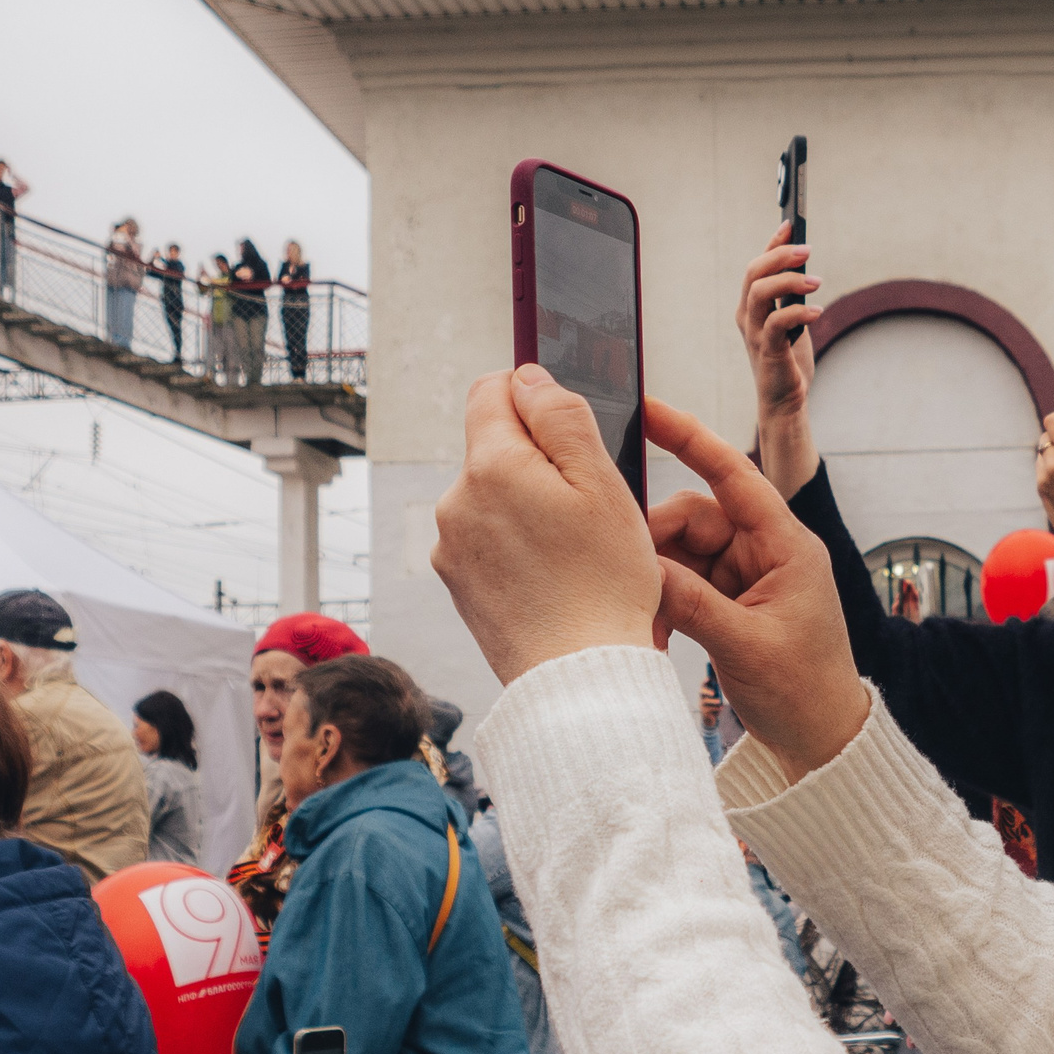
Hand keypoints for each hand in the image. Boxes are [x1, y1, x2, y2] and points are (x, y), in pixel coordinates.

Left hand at [431, 366, 661, 684]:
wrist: (579, 677)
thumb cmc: (604, 584)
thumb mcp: (603, 483)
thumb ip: (562, 416)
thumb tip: (528, 377)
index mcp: (490, 465)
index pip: (492, 389)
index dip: (534, 398)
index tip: (567, 431)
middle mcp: (455, 500)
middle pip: (494, 447)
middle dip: (536, 461)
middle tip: (586, 507)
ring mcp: (449, 545)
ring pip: (492, 495)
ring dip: (527, 506)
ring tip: (572, 551)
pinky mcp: (456, 582)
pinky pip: (486, 539)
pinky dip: (516, 546)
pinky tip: (550, 576)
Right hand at [645, 399, 871, 780]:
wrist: (823, 742)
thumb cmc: (805, 693)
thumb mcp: (745, 645)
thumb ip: (692, 603)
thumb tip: (641, 568)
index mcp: (786, 546)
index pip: (732, 475)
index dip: (689, 439)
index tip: (649, 410)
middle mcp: (766, 553)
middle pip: (694, 518)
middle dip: (655, 543)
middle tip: (626, 576)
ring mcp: (746, 578)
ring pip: (683, 553)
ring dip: (657, 579)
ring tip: (640, 617)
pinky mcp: (730, 603)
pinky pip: (685, 584)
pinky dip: (664, 601)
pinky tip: (649, 626)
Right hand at [736, 222, 820, 416]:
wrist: (784, 401)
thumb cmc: (788, 360)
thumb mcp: (791, 321)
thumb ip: (792, 298)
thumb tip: (807, 268)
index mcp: (750, 306)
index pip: (756, 266)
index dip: (772, 243)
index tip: (791, 224)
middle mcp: (746, 316)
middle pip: (754, 273)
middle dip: (780, 255)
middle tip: (808, 250)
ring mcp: (755, 334)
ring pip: (760, 292)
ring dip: (789, 280)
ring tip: (817, 282)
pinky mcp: (767, 351)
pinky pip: (777, 322)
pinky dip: (798, 312)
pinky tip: (818, 311)